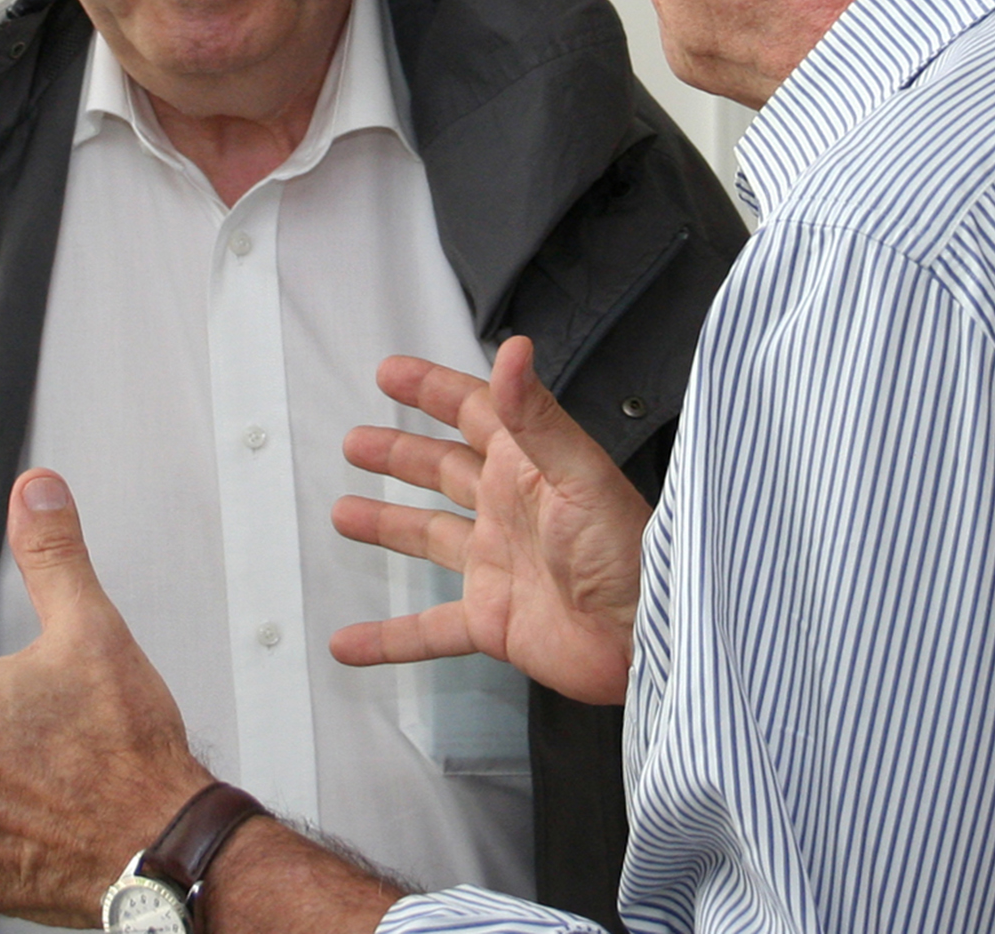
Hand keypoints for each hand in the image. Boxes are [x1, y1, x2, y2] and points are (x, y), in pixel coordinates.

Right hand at [329, 337, 651, 704]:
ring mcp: (498, 567)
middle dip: (400, 454)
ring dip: (388, 525)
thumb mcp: (579, 474)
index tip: (389, 373)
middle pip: (443, 471)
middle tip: (356, 442)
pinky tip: (350, 642)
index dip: (431, 390)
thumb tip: (512, 350)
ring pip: (430, 538)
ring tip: (344, 514)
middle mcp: (509, 512)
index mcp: (527, 468)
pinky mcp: (493, 622)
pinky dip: (388, 639)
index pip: (473, 413)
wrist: (650, 639)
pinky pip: (428, 631)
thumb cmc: (629, 552)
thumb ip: (536, 417)